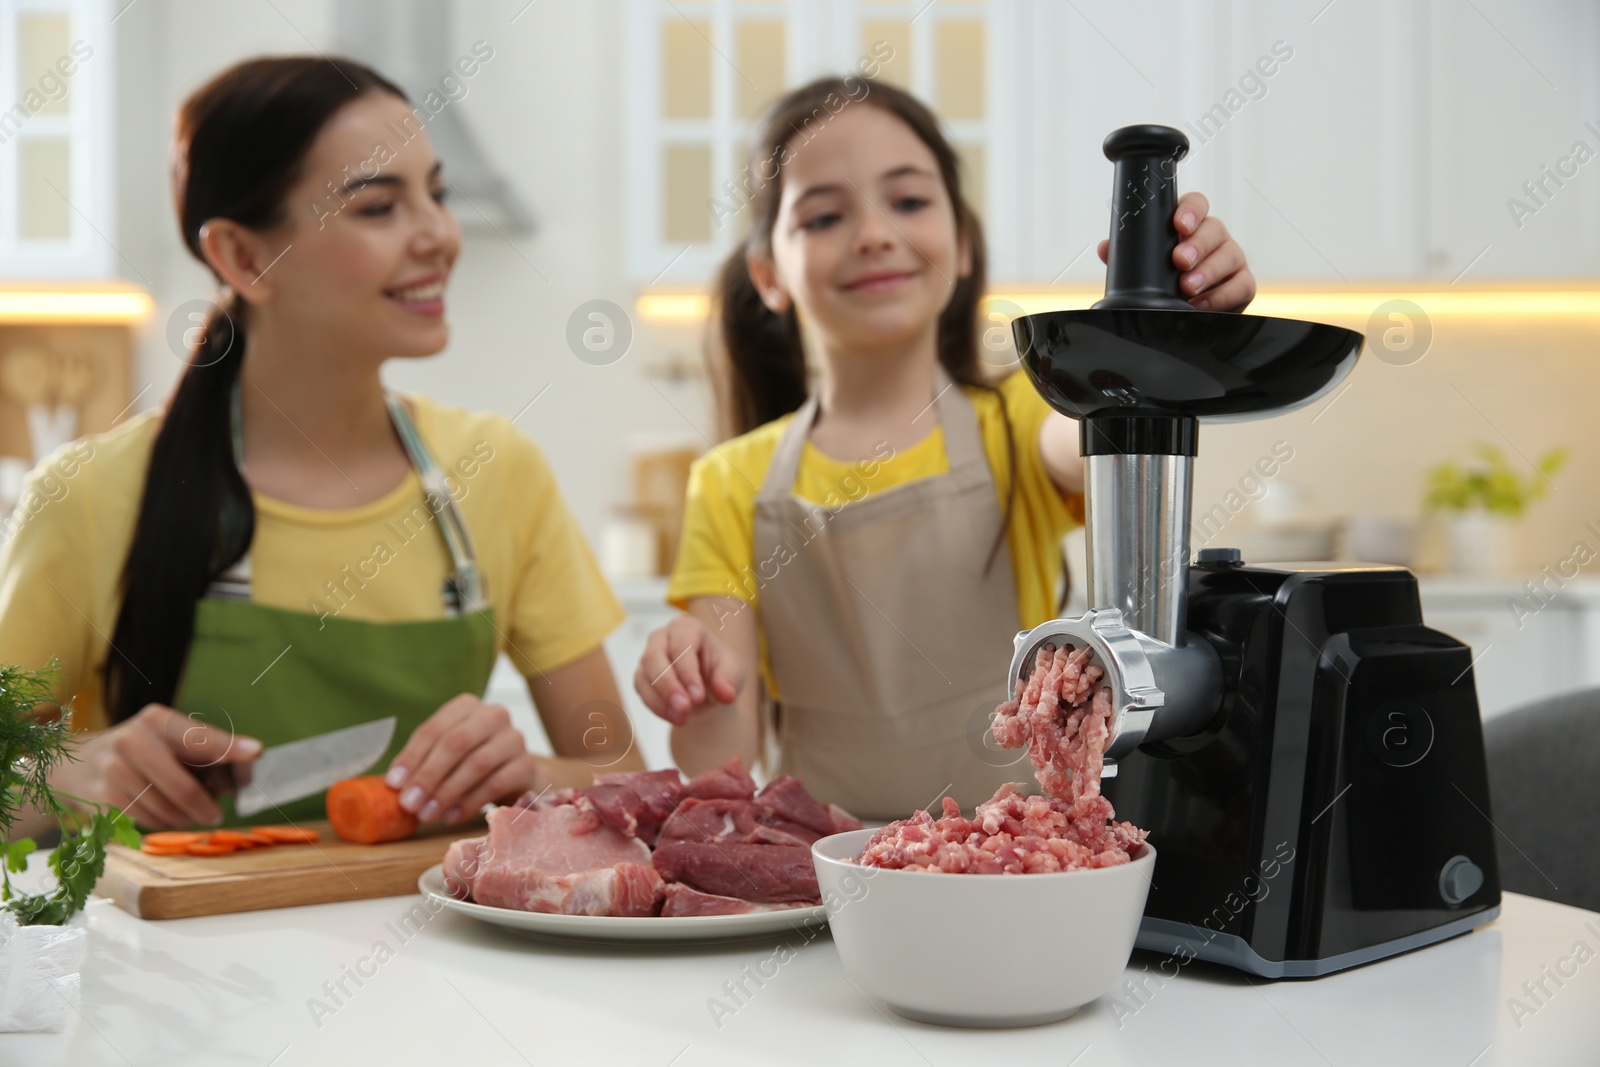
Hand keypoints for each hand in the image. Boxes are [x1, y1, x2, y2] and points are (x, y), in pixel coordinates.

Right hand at [51, 703, 261, 828]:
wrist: (78, 763)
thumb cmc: (140, 750)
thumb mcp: (166, 738)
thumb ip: (203, 748)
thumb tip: (250, 760)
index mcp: (157, 720)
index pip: (200, 737)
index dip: (229, 747)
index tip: (256, 752)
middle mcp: (133, 739)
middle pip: (183, 786)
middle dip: (206, 806)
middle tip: (216, 814)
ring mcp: (114, 768)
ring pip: (166, 808)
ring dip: (184, 818)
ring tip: (189, 815)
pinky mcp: (102, 796)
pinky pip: (146, 819)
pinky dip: (162, 823)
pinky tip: (164, 817)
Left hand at [384, 694, 537, 825]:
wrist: (515, 774)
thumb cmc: (470, 762)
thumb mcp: (445, 755)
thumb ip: (422, 762)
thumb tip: (393, 784)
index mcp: (467, 706)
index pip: (435, 729)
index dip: (412, 757)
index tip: (394, 784)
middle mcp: (493, 716)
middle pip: (457, 743)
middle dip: (429, 775)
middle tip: (409, 803)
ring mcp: (514, 739)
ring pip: (477, 763)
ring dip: (447, 792)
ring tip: (427, 814)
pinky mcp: (527, 765)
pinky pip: (496, 783)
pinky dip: (470, 802)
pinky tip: (451, 816)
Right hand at [633, 614, 743, 726]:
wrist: (709, 690)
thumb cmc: (721, 673)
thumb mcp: (733, 674)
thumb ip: (729, 681)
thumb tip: (726, 695)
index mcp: (687, 627)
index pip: (681, 645)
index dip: (687, 671)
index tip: (697, 697)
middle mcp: (663, 636)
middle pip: (655, 657)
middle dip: (669, 686)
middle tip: (684, 709)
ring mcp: (649, 655)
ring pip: (645, 675)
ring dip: (661, 700)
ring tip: (682, 718)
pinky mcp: (642, 675)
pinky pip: (641, 690)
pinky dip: (657, 706)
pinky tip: (675, 717)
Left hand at [1098, 191, 1255, 312]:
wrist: (1187, 313)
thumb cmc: (1166, 280)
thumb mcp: (1144, 266)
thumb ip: (1127, 255)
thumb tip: (1106, 247)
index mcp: (1190, 226)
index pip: (1196, 205)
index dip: (1190, 211)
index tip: (1178, 224)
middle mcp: (1214, 239)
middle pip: (1215, 229)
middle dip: (1197, 244)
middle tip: (1180, 261)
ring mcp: (1231, 260)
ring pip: (1230, 255)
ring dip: (1208, 271)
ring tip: (1188, 287)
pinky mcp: (1242, 285)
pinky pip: (1242, 286)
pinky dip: (1222, 296)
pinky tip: (1202, 304)